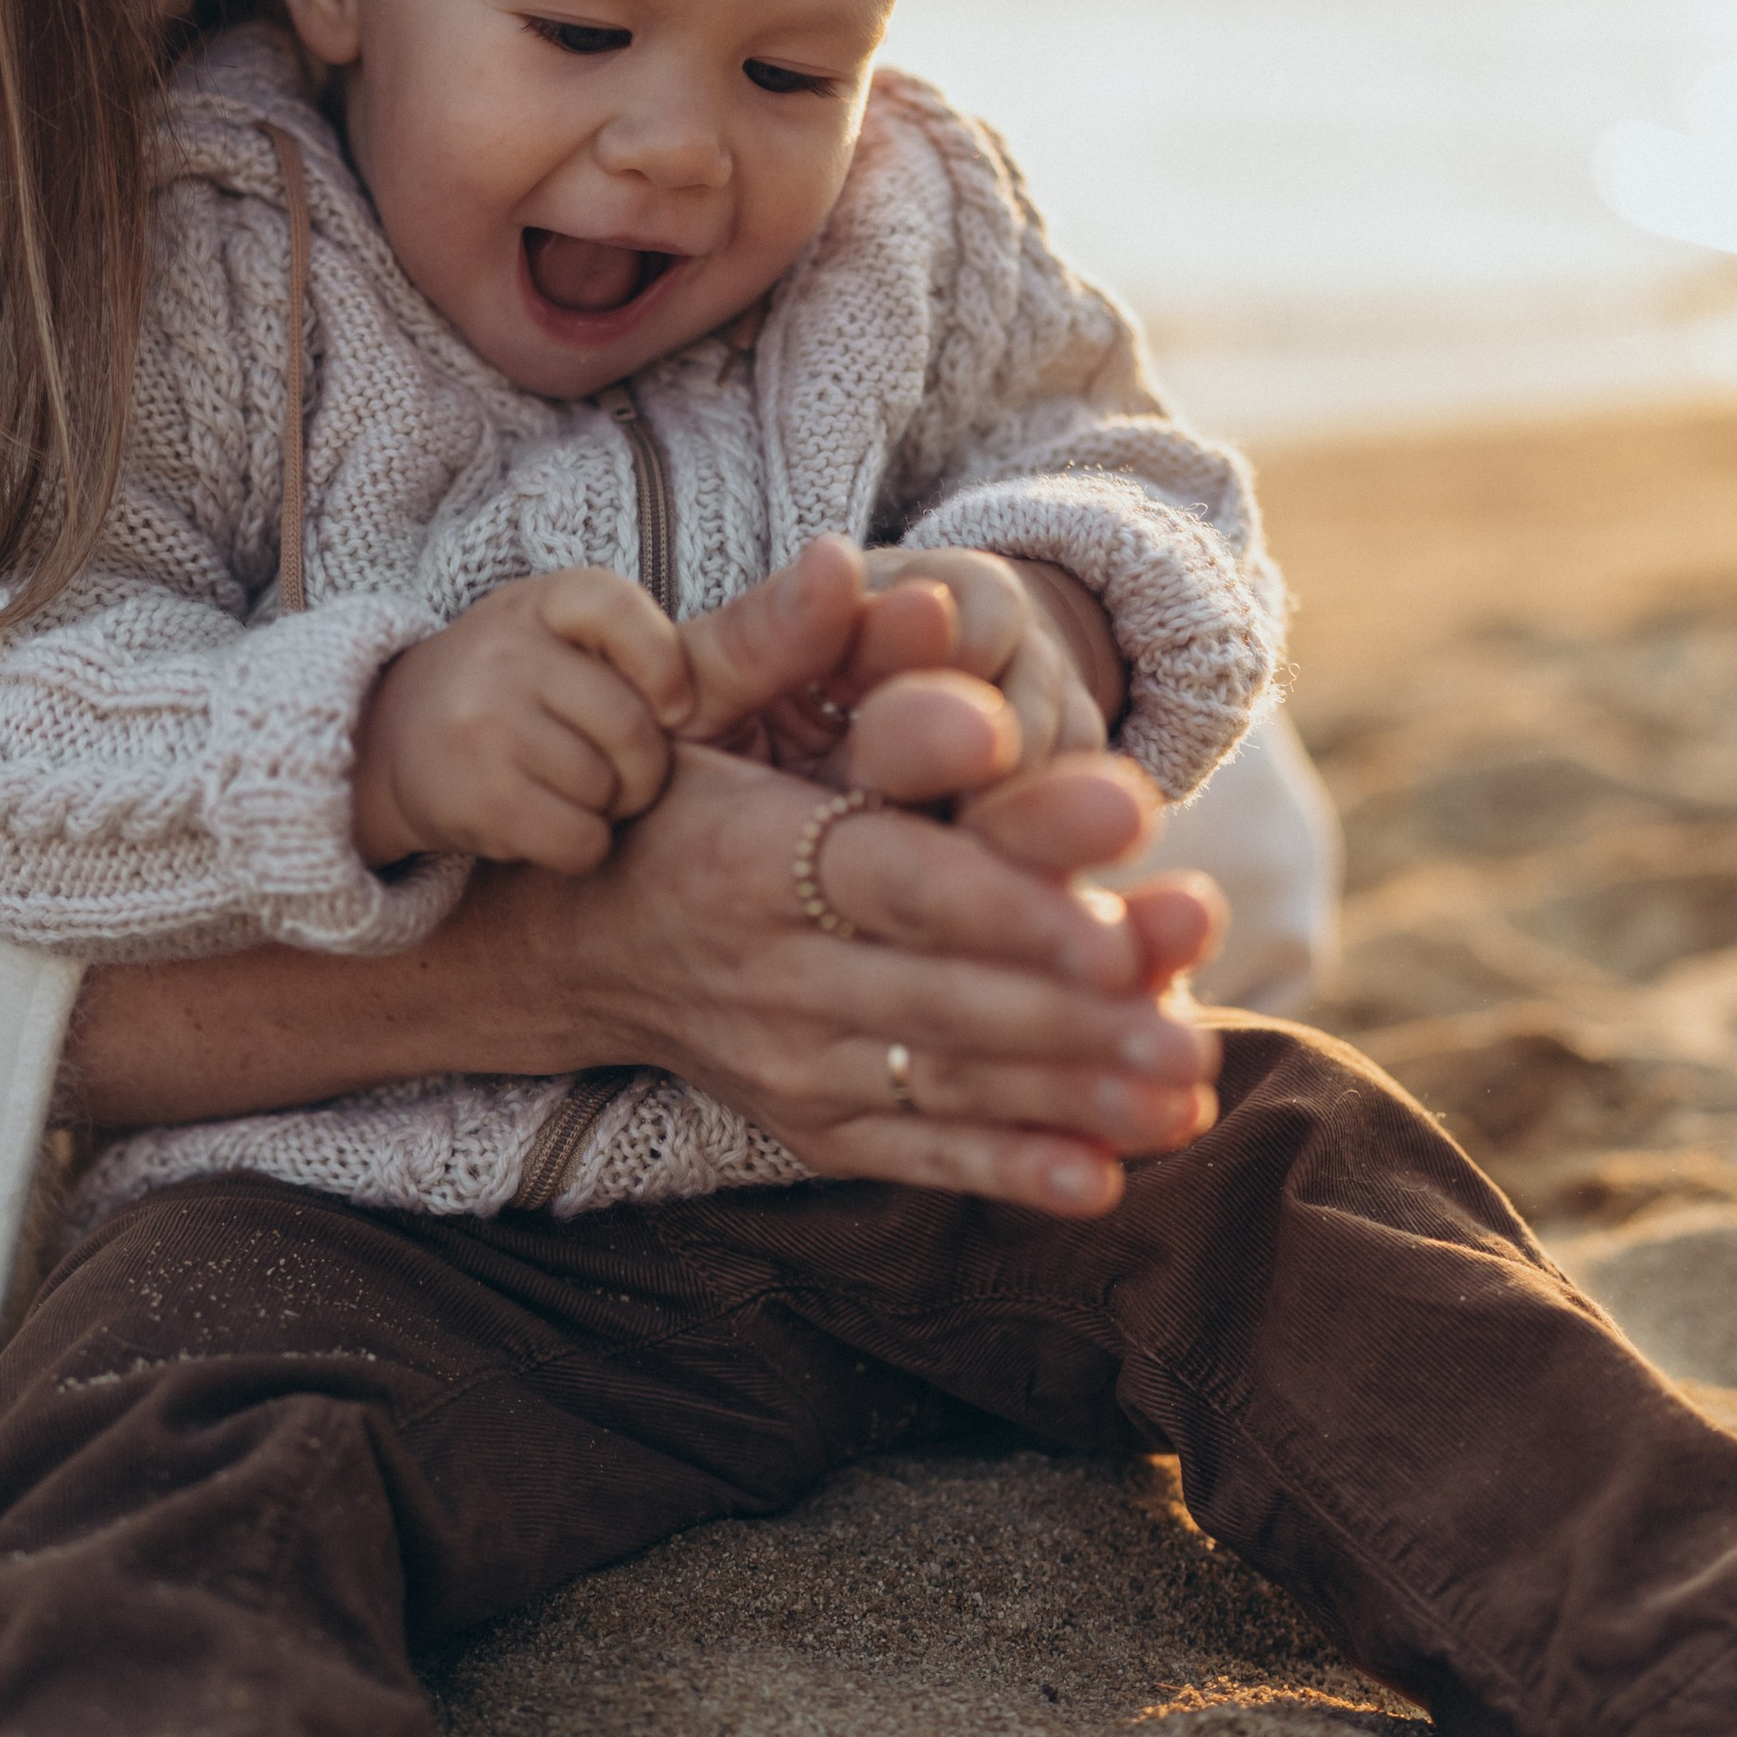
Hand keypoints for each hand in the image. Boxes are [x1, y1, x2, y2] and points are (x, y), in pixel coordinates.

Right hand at [63, 538, 1226, 1209]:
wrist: (545, 938)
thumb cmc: (653, 793)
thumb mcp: (688, 700)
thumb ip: (778, 636)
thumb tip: (843, 558)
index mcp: (749, 856)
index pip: (896, 883)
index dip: (1007, 907)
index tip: (1116, 927)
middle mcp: (764, 971)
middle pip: (939, 996)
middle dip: (1073, 1017)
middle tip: (1190, 1024)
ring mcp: (779, 1058)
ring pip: (940, 1082)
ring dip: (1070, 1095)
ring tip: (1187, 1085)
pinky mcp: (798, 1117)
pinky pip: (909, 1153)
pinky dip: (1006, 1172)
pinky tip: (1107, 1178)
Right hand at [353, 571, 690, 875]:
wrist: (389, 738)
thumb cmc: (514, 688)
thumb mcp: (565, 638)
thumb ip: (648, 646)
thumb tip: (776, 633)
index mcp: (542, 603)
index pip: (618, 610)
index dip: (664, 667)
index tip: (673, 708)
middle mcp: (505, 653)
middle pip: (632, 726)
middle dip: (645, 769)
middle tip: (617, 773)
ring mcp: (483, 722)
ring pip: (606, 789)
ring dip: (606, 809)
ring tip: (565, 791)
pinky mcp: (475, 795)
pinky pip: (579, 840)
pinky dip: (580, 848)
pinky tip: (544, 824)